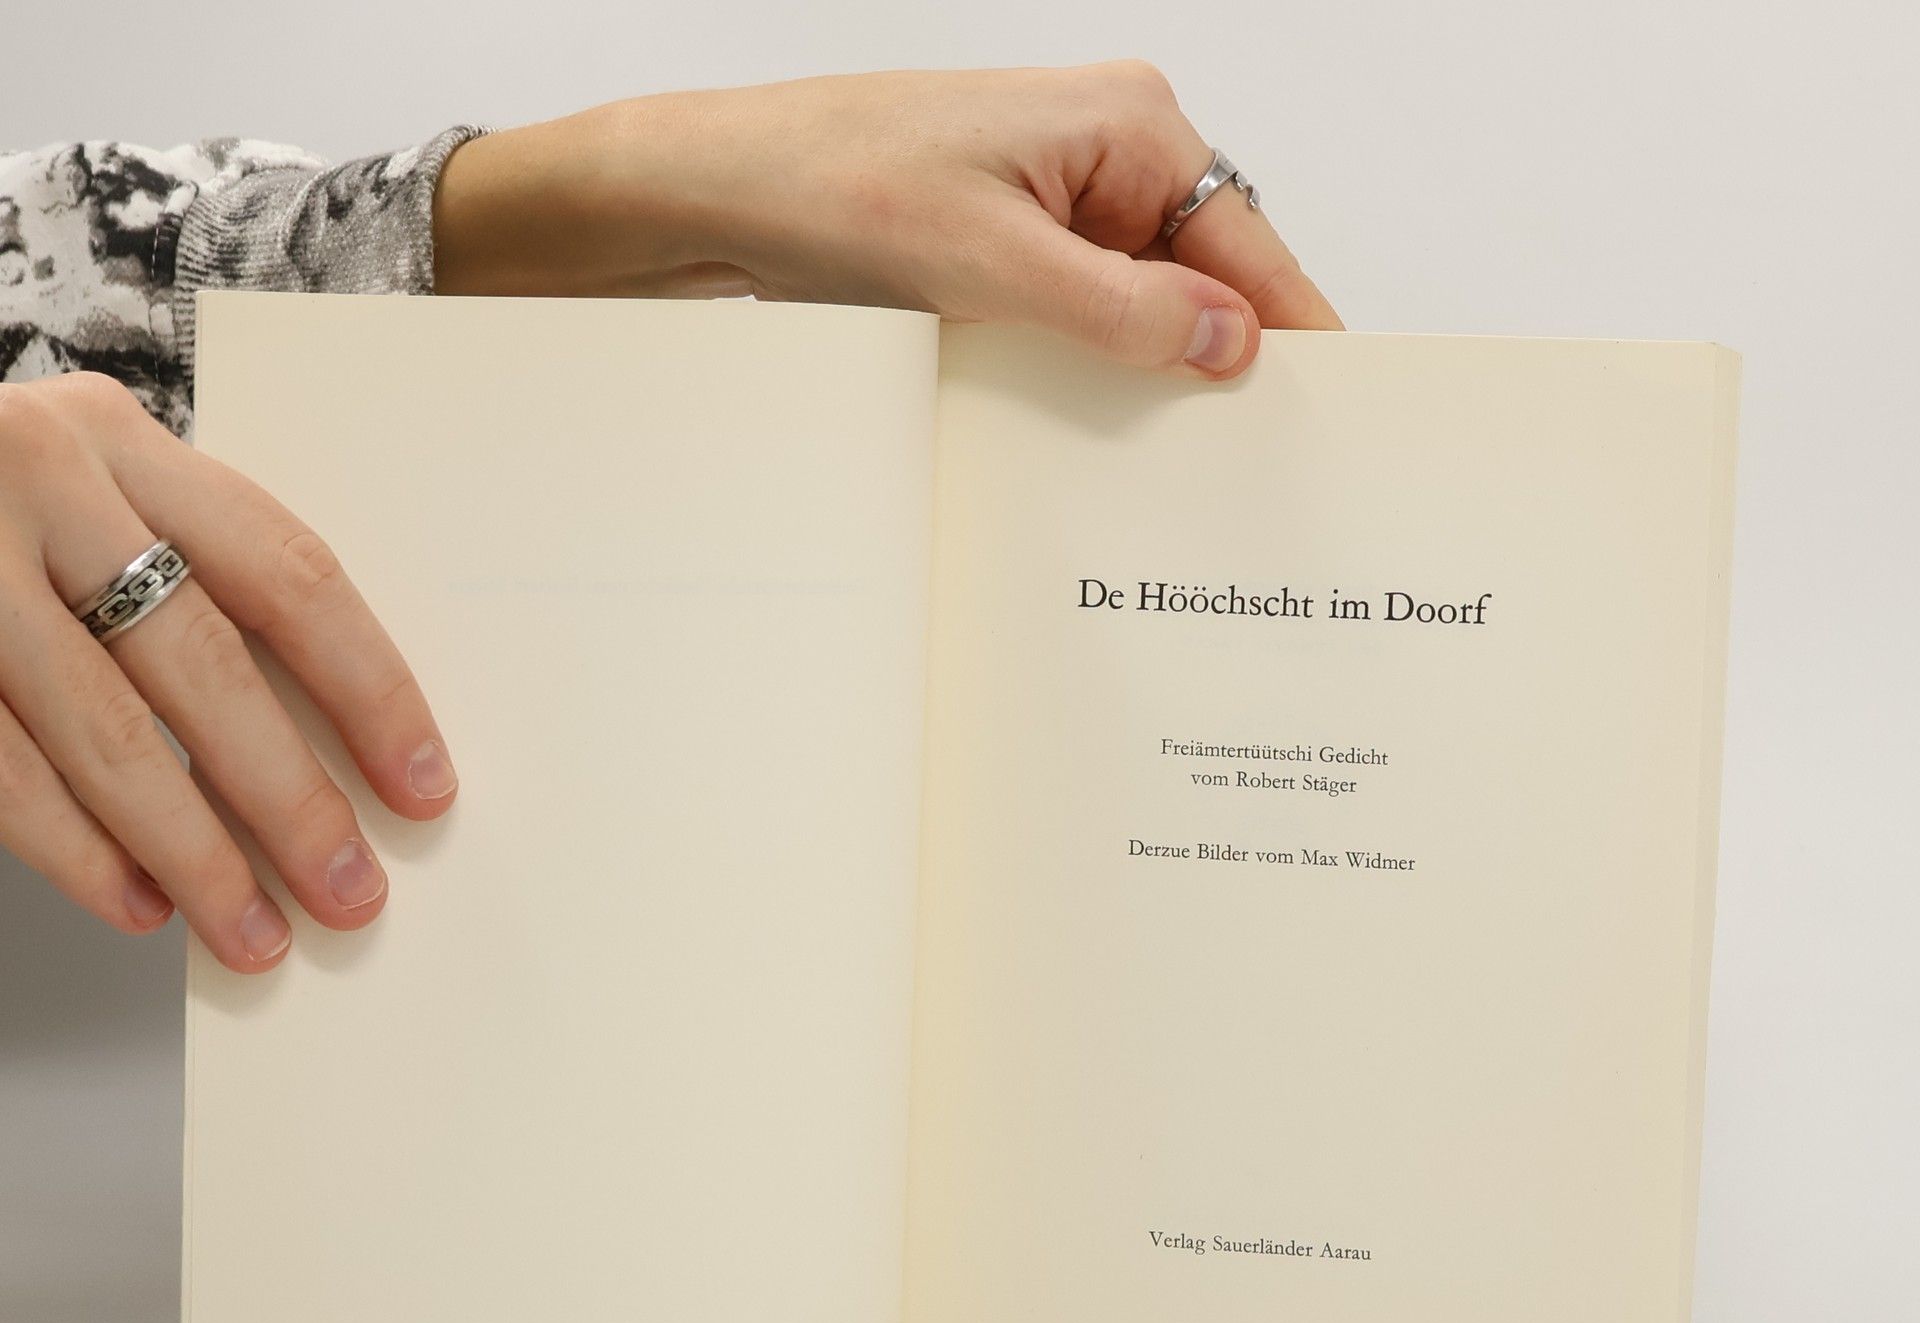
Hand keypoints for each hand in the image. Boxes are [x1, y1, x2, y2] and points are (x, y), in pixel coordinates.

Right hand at [0, 373, 457, 969]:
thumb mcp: (88, 496)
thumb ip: (186, 583)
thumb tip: (317, 757)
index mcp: (122, 443)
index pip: (289, 578)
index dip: (369, 692)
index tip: (422, 786)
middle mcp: (41, 485)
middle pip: (205, 663)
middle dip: (292, 799)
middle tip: (349, 890)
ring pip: (106, 732)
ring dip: (194, 853)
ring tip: (253, 931)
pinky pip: (4, 768)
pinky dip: (78, 852)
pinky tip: (139, 903)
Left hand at [433, 62, 1340, 377]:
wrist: (714, 188)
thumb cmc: (834, 187)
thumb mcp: (993, 263)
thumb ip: (1123, 310)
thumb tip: (1230, 344)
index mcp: (1128, 124)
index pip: (1250, 245)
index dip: (1290, 334)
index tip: (1327, 415)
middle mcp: (1105, 150)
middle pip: (1204, 276)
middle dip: (1217, 365)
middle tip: (1239, 466)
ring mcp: (1055, 195)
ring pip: (1140, 303)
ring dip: (1144, 374)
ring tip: (1166, 463)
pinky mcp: (1010, 236)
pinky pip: (1081, 312)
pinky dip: (1087, 366)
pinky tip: (1085, 425)